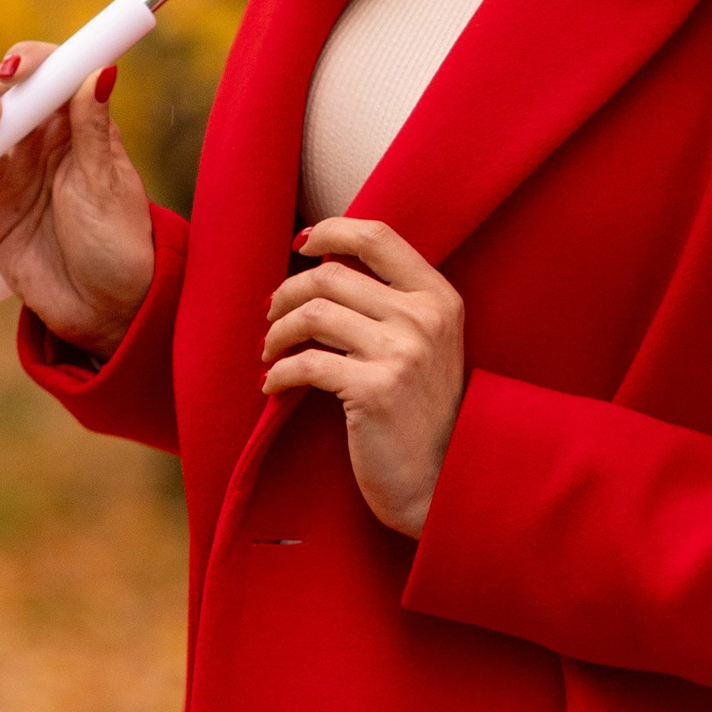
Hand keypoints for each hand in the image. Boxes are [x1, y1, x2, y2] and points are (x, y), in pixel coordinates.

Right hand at [0, 49, 153, 355]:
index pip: (44, 80)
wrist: (108, 310)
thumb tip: (103, 69)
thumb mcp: (106, 183)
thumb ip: (93, 129)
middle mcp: (35, 149)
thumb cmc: (120, 241)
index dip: (26, 64)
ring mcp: (9, 185)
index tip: (13, 70)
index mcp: (71, 130)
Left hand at [259, 216, 464, 537]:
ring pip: (313, 313)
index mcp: (439, 297)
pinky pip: (306, 364)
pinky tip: (272, 384)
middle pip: (331, 275)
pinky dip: (278, 372)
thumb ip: (393, 304)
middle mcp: (423, 318)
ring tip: (270, 351)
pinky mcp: (374, 391)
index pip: (378, 235)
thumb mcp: (427, 344)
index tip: (301, 244)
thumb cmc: (424, 412)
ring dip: (278, 332)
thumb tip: (324, 266)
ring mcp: (401, 353)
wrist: (442, 481)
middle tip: (271, 315)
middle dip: (288, 292)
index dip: (331, 230)